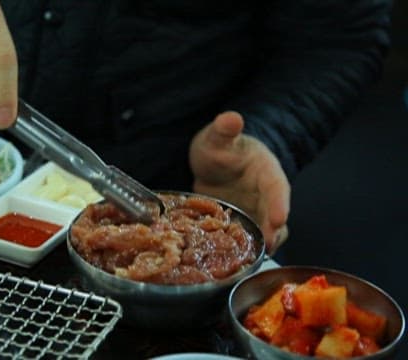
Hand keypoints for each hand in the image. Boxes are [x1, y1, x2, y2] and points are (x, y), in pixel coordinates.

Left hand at [189, 111, 290, 254]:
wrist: (210, 162)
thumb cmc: (218, 147)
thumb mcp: (216, 137)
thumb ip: (224, 130)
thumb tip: (231, 118)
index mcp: (265, 171)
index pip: (277, 187)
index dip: (280, 203)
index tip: (280, 217)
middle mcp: (265, 194)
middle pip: (275, 214)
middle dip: (273, 231)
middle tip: (268, 245)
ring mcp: (255, 211)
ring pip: (265, 230)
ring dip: (261, 243)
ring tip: (254, 258)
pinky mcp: (242, 224)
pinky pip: (246, 238)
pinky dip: (243, 248)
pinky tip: (234, 260)